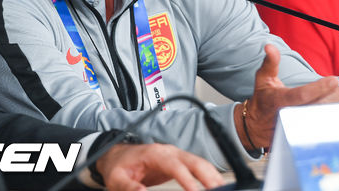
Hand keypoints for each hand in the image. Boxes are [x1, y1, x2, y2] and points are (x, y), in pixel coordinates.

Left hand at [96, 143, 223, 190]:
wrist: (118, 155)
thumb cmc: (118, 166)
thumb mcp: (116, 179)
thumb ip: (128, 187)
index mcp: (155, 154)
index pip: (175, 165)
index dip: (187, 179)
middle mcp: (169, 151)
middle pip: (194, 161)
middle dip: (208, 176)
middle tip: (219, 189)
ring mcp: (176, 155)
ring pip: (200, 163)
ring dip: (212, 176)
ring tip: (222, 189)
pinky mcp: (180, 162)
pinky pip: (198, 167)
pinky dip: (208, 176)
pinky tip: (215, 185)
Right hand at [236, 44, 338, 148]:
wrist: (258, 126)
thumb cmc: (263, 99)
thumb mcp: (263, 79)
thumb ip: (270, 62)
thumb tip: (269, 46)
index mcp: (281, 101)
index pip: (302, 95)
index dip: (318, 88)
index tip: (333, 80)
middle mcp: (292, 115)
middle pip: (320, 105)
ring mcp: (301, 124)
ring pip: (326, 114)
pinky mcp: (307, 130)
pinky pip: (326, 121)